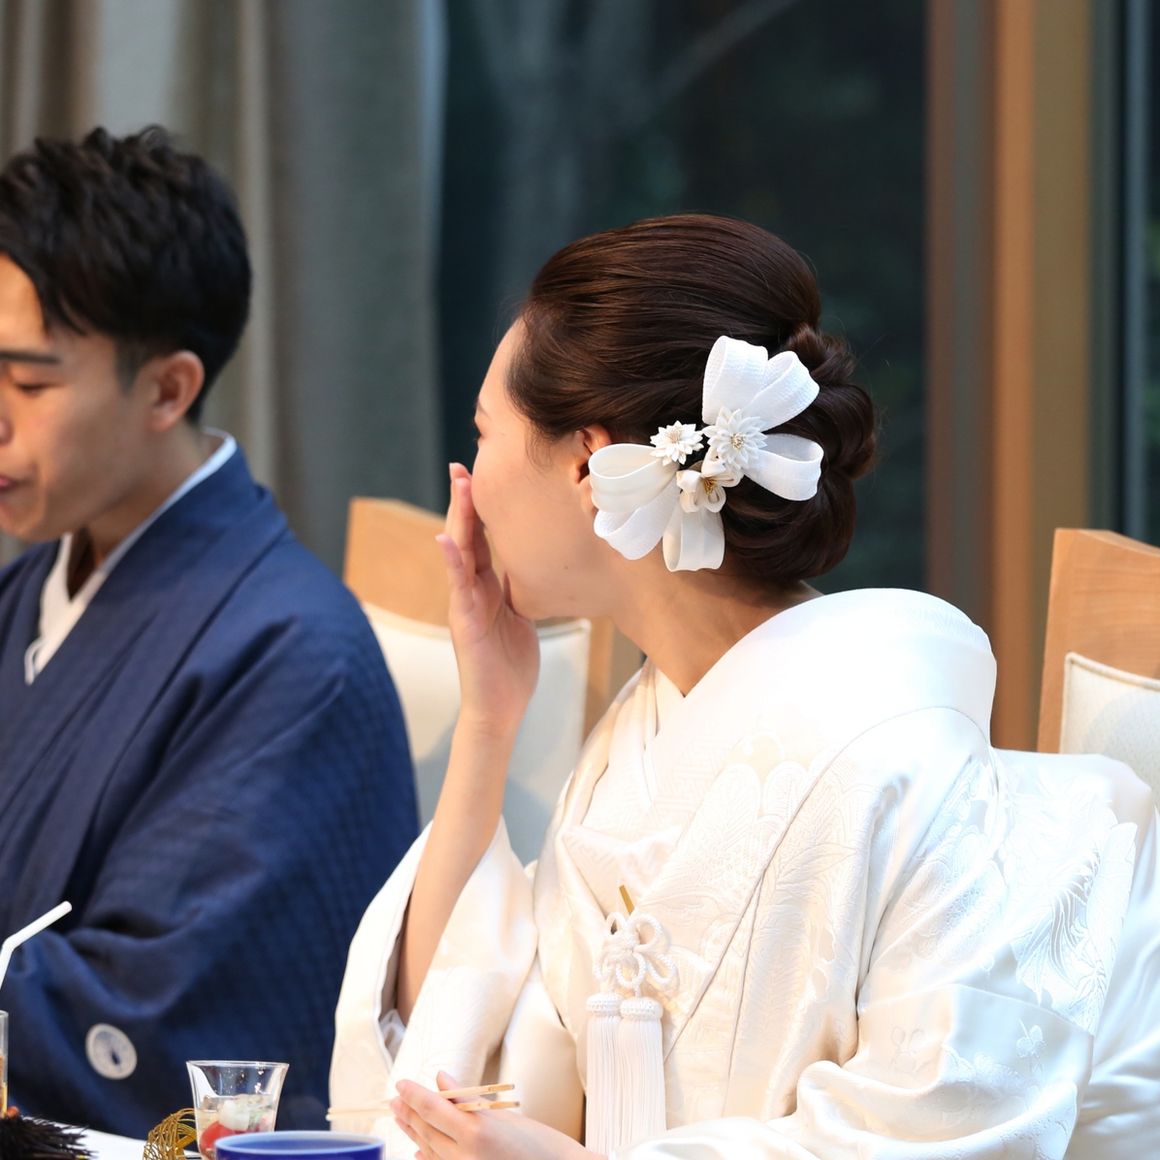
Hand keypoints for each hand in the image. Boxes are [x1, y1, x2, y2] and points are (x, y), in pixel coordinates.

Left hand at [392, 1072, 599, 1159]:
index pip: (433, 1108)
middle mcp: (465, 1155)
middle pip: (427, 1130)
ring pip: (429, 1150)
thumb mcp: (503, 1114)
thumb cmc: (538, 1143)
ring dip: (413, 1132)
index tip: (400, 1084)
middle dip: (409, 1112)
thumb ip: (467, 1099)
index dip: (414, 1094)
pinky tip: (418, 1150)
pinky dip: (427, 1156)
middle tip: (395, 1099)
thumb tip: (441, 1080)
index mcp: (475, 1131)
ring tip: (401, 1116)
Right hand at [437, 463, 539, 731]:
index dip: (481, 507)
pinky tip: (445, 539)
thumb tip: (540, 567)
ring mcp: (465, 604)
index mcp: (487, 587)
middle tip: (462, 465)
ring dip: (458, 517)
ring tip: (458, 485)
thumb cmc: (511, 668)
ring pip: (460, 552)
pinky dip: (451, 561)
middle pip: (467, 536)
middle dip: (465, 500)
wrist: (499, 709)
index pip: (482, 539)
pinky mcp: (464, 622)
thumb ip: (521, 592)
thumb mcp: (522, 619)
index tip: (482, 474)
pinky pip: (457, 587)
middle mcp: (471, 590)